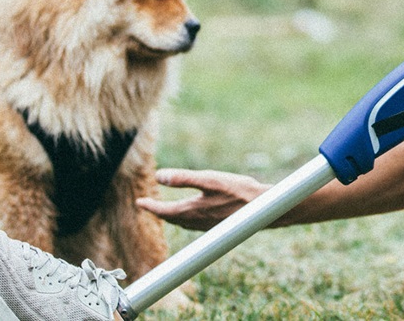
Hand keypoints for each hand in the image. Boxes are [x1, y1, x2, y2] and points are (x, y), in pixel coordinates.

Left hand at [137, 168, 270, 230]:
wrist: (264, 209)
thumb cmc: (239, 191)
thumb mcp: (209, 179)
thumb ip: (183, 178)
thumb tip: (159, 176)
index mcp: (193, 210)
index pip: (164, 211)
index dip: (150, 207)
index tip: (139, 203)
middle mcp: (198, 221)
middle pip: (172, 219)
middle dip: (159, 212)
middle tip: (149, 206)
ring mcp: (208, 226)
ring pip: (183, 223)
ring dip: (172, 217)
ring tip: (166, 211)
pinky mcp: (218, 226)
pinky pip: (194, 225)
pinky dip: (186, 219)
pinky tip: (192, 215)